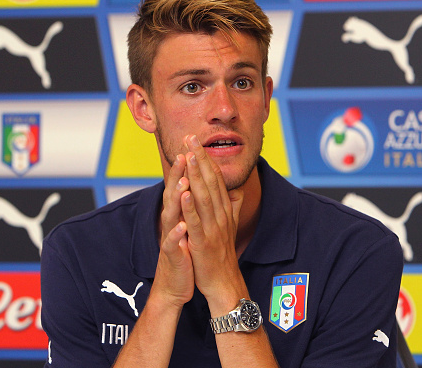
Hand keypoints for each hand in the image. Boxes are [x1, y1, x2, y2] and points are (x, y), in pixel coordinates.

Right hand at [150, 154, 194, 309]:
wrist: (174, 284)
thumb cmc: (185, 252)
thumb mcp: (192, 226)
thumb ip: (195, 206)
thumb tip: (201, 185)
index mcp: (180, 214)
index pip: (183, 186)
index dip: (188, 168)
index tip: (193, 148)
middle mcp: (172, 222)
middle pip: (173, 195)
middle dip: (178, 175)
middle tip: (183, 155)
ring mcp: (170, 238)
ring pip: (171, 215)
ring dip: (176, 200)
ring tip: (182, 184)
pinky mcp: (171, 255)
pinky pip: (172, 244)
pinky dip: (176, 235)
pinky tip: (182, 227)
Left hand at [180, 135, 246, 312]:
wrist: (223, 282)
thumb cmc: (222, 253)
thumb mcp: (229, 225)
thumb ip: (233, 206)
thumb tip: (237, 188)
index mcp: (223, 210)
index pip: (215, 179)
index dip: (206, 159)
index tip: (197, 141)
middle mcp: (219, 215)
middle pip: (210, 182)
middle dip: (200, 159)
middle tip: (191, 138)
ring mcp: (212, 227)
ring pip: (203, 197)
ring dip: (195, 176)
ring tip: (188, 155)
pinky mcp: (202, 242)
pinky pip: (195, 221)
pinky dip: (189, 206)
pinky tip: (183, 191)